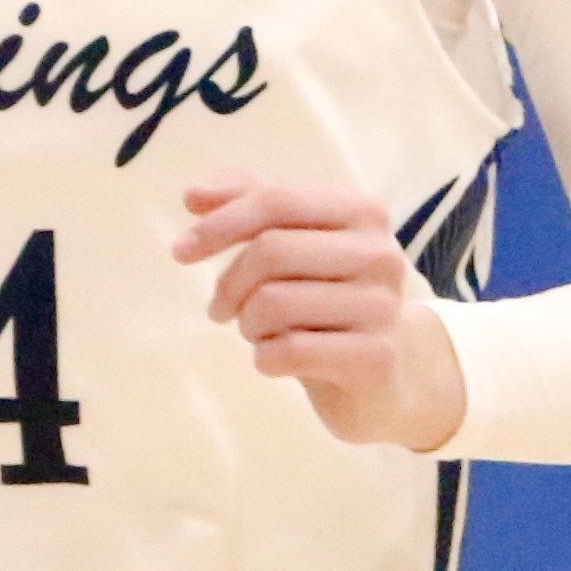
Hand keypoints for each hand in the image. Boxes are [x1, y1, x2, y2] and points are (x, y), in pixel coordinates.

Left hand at [173, 171, 465, 452]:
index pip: (276, 200)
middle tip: (221, 309)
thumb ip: (250, 203)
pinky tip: (276, 358)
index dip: (219, 223)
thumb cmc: (329, 299)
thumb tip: (193, 196)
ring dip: (247, 324)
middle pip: (270, 251)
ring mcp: (382, 308)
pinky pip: (287, 351)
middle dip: (229, 284)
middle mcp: (380, 253)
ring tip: (258, 333)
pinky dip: (264, 357)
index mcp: (362, 212)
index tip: (180, 251)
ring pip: (273, 303)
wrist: (390, 375)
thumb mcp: (297, 242)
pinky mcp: (374, 359)